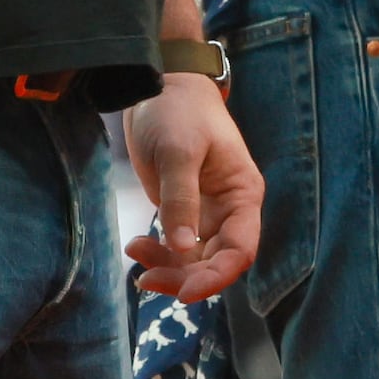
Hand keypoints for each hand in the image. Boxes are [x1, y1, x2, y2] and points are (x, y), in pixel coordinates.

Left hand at [123, 72, 262, 304]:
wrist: (160, 85)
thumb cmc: (178, 111)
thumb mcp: (179, 152)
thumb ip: (181, 199)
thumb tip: (183, 248)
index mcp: (242, 194)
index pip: (240, 249)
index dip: (217, 276)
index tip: (185, 293)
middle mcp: (230, 209)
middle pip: (216, 261)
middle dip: (185, 277)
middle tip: (147, 279)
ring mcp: (206, 212)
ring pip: (195, 260)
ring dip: (168, 267)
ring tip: (136, 253)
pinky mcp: (183, 211)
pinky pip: (177, 247)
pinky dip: (159, 254)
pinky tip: (136, 245)